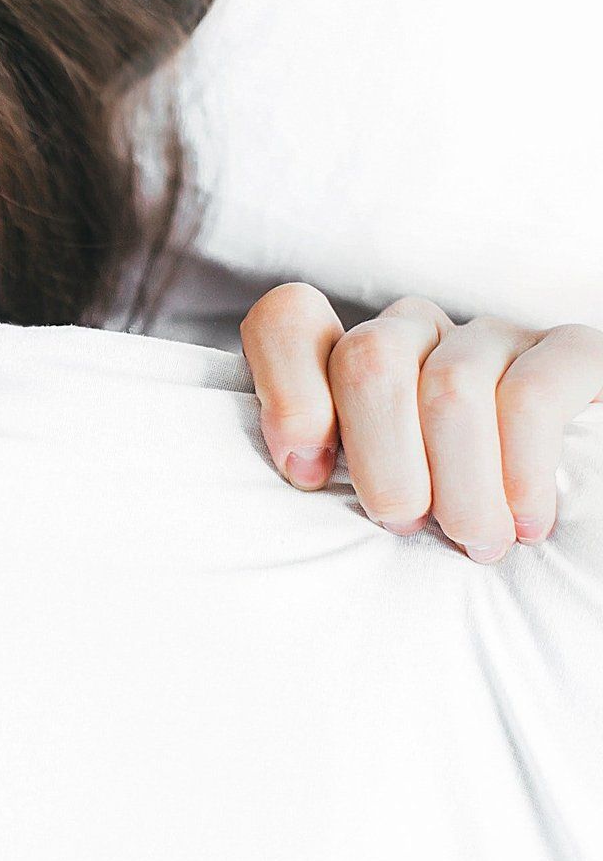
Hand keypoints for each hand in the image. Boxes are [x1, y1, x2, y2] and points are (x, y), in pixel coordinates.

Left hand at [241, 283, 602, 561]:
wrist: (568, 541)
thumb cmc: (444, 523)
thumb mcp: (370, 498)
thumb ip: (321, 469)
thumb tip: (300, 470)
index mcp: (351, 358)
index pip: (289, 320)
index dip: (288, 392)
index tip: (308, 475)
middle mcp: (417, 332)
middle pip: (369, 358)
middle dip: (381, 458)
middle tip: (405, 524)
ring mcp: (493, 337)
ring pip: (450, 385)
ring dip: (458, 483)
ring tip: (475, 540)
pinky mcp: (572, 353)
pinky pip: (531, 394)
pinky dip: (520, 469)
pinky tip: (527, 520)